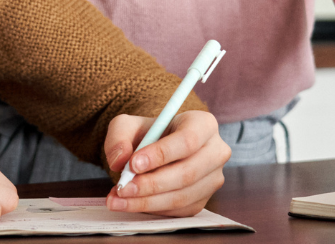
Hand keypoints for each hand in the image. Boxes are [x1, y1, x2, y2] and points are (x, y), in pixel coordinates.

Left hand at [102, 111, 228, 216]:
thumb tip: (120, 160)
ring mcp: (213, 179)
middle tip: (123, 187)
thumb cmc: (147, 134)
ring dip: (147, 202)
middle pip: (187, 173)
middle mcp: (215, 152)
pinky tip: (130, 203)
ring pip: (182, 196)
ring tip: (119, 198)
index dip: (161, 154)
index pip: (188, 141)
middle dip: (152, 184)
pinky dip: (152, 210)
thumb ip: (119, 137)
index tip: (133, 164)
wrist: (157, 150)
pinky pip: (179, 211)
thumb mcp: (128, 125)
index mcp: (203, 124)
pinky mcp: (203, 200)